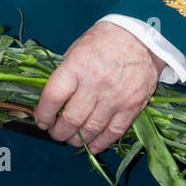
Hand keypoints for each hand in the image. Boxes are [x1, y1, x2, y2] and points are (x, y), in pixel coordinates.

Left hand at [34, 21, 163, 153]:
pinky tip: (92, 146)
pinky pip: (113, 132)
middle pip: (71, 119)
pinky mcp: (132, 107)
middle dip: (58, 132)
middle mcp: (95, 84)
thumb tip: (53, 99)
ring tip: (71, 139)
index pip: (53, 97)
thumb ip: (66, 73)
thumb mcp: (78, 48)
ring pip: (90, 129)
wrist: (144, 39)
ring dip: (77, 140)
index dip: (43, 114)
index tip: (41, 120)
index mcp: (77, 66)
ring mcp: (115, 98)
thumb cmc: (106, 40)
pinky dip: (101, 143)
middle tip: (55, 133)